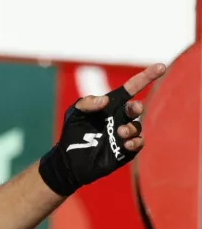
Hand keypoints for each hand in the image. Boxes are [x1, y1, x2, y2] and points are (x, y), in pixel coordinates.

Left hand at [38, 63, 166, 196]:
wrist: (68, 161)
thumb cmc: (72, 133)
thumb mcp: (74, 114)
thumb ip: (86, 103)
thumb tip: (105, 101)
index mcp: (111, 106)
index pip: (131, 88)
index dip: (146, 77)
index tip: (161, 67)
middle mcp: (120, 118)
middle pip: (136, 108)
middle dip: (136, 107)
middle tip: (132, 109)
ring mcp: (123, 134)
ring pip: (137, 127)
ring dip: (131, 128)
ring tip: (120, 132)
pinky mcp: (124, 150)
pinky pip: (138, 144)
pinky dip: (135, 142)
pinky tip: (126, 144)